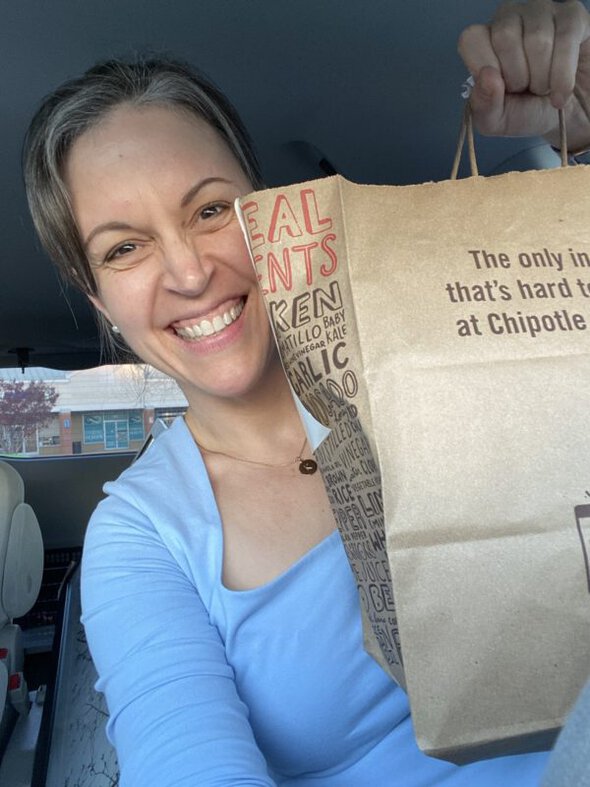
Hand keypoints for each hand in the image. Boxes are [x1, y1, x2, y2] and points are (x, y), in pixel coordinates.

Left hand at [458, 0, 589, 151]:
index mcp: (484, 39)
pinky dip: (563, 77)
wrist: (568, 115)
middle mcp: (510, 18)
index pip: (471, 39)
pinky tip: (561, 92)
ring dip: (542, 78)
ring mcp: (541, 12)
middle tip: (524, 89)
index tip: (500, 88)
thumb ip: (483, 105)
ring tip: (543, 87)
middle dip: (517, 77)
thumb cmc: (528, 111)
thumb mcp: (497, 120)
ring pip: (538, 39)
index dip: (485, 69)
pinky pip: (566, 39)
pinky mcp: (572, 16)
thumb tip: (487, 76)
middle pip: (505, 37)